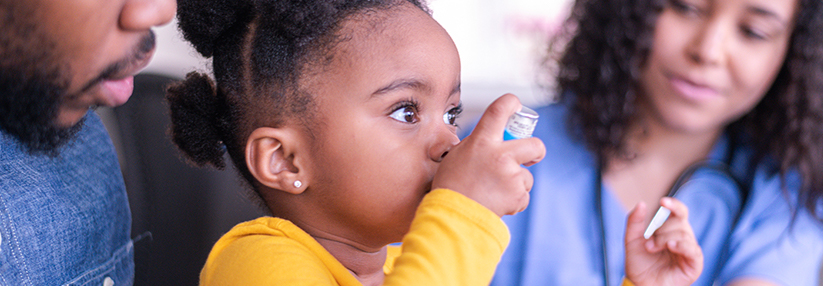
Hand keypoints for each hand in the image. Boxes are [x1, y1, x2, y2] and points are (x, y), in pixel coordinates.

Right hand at [431, 94, 545, 216]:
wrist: (453, 216)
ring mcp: (511, 176)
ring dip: (516, 183)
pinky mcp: (517, 195)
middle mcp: (500, 155)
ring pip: (526, 176)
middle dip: (537, 151)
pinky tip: (497, 202)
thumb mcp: (457, 156)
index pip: (500, 109)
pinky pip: (523, 195)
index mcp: (482, 141)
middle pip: (535, 144)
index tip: (516, 105)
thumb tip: (490, 143)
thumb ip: (478, 146)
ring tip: (494, 191)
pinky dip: (513, 200)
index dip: (511, 103)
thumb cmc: (451, 186)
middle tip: (532, 156)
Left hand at [624, 198, 703, 285]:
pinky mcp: (694, 264)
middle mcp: (682, 238)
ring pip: (684, 234)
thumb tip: (641, 204)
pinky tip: (672, 246)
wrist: (640, 284)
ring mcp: (689, 251)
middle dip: (661, 231)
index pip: (679, 212)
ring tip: (652, 249)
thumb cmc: (639, 263)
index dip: (674, 205)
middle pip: (680, 222)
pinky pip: (693, 250)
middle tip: (649, 244)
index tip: (663, 202)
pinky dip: (682, 245)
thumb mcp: (631, 240)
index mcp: (671, 230)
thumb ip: (634, 221)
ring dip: (665, 240)